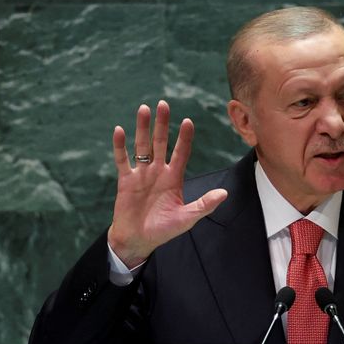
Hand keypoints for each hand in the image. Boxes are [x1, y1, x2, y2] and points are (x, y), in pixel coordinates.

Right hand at [108, 101, 227, 267]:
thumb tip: (224, 194)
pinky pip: (122, 160)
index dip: (184, 138)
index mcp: (174, 178)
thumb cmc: (164, 230)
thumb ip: (204, 205)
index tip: (188, 121)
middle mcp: (158, 172)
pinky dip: (120, 146)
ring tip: (144, 109)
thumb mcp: (187, 219)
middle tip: (163, 104)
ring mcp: (141, 174)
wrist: (138, 240)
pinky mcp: (126, 180)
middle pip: (161, 143)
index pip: (181, 153)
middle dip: (162, 124)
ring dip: (142, 128)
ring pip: (142, 145)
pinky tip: (119, 130)